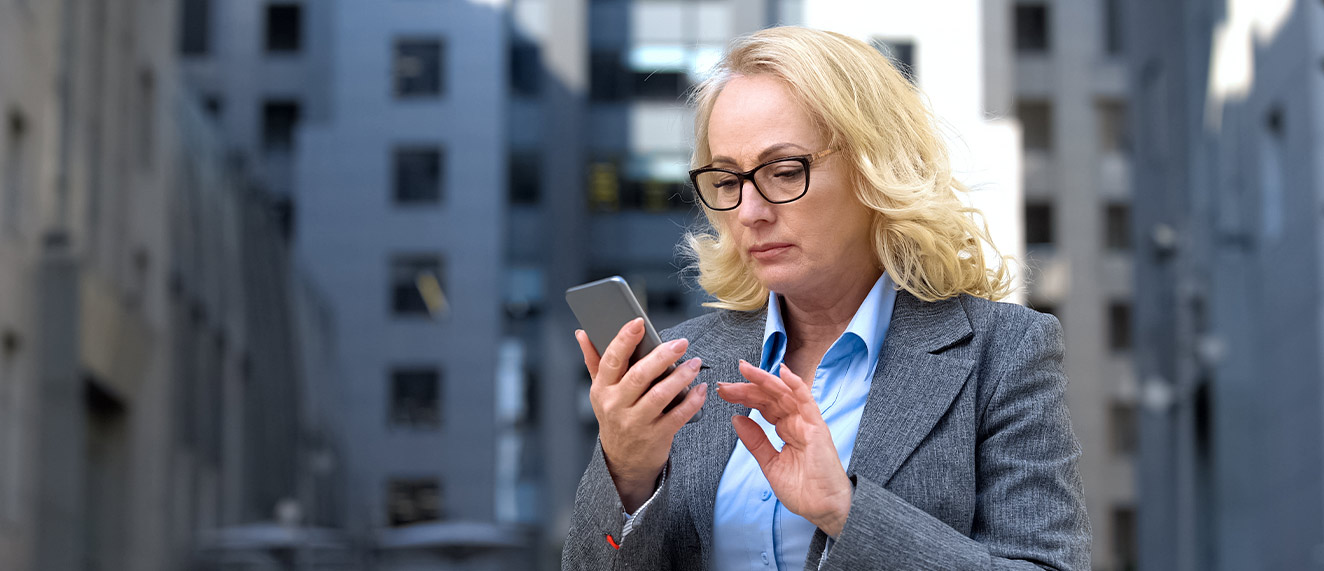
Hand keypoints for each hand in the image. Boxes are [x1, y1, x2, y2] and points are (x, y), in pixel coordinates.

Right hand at [576, 318, 707, 512]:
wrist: (623, 461)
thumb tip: (582, 333)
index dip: (624, 339)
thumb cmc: (615, 417)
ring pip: (660, 395)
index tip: (639, 322)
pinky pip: (677, 416)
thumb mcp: (600, 391)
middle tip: (681, 342)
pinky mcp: (656, 436)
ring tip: (695, 363)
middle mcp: (616, 406)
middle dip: (662, 356)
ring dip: (681, 377)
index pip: (611, 360)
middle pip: (639, 376)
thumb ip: (594, 361)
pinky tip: (700, 388)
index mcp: (602, 389)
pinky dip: (692, 401)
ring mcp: (636, 423)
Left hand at [717, 360, 852, 536]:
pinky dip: (796, 385)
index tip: (724, 392)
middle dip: (747, 388)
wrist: (822, 508)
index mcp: (787, 429)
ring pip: (784, 393)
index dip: (744, 397)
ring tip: (745, 370)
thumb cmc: (803, 489)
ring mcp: (807, 423)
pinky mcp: (817, 427)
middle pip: (770, 397)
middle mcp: (797, 422)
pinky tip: (783, 372)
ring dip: (764, 380)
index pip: (763, 405)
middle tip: (726, 384)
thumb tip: (736, 419)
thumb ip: (755, 441)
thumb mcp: (770, 463)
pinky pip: (807, 401)